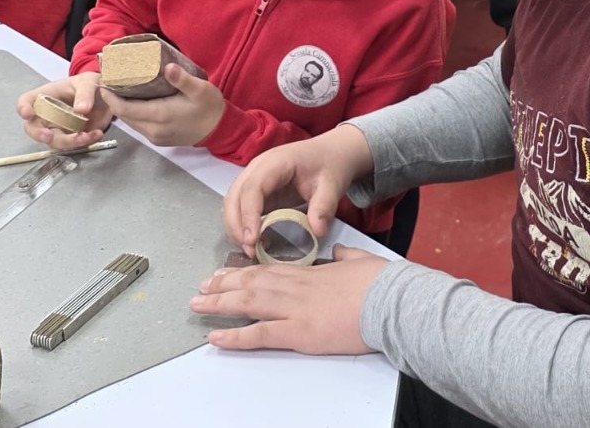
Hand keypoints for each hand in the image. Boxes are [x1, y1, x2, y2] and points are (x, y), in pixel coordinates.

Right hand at [16, 73, 113, 149]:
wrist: (107, 96)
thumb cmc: (90, 84)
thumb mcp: (88, 82)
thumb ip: (85, 93)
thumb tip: (81, 109)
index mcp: (46, 96)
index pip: (26, 101)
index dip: (23, 108)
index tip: (27, 113)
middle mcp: (48, 114)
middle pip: (33, 128)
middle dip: (39, 134)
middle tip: (49, 136)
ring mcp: (59, 128)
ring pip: (54, 141)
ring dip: (69, 142)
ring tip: (87, 135)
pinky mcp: (72, 137)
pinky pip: (73, 145)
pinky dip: (85, 142)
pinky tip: (96, 134)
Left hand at [99, 64, 224, 146]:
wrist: (220, 130)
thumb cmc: (210, 107)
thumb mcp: (200, 89)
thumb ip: (182, 79)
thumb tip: (168, 67)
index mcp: (160, 115)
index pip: (124, 108)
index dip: (110, 98)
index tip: (104, 83)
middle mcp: (154, 129)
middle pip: (124, 116)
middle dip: (113, 101)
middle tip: (110, 83)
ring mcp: (156, 137)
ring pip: (130, 122)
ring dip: (122, 108)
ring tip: (119, 91)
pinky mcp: (159, 140)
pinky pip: (139, 127)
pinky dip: (132, 115)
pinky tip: (134, 103)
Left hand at [191, 245, 387, 353]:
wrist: (391, 300)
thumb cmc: (381, 283)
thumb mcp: (361, 261)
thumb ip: (347, 256)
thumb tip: (342, 252)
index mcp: (309, 273)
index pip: (267, 269)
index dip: (243, 271)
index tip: (225, 273)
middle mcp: (295, 288)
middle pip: (250, 283)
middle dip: (222, 286)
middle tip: (202, 287)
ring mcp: (294, 310)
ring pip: (247, 304)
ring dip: (219, 305)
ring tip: (198, 305)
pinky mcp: (299, 332)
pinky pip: (259, 335)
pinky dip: (234, 337)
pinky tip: (216, 338)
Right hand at [222, 125, 372, 256]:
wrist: (331, 153)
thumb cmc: (329, 166)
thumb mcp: (332, 186)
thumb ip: (324, 207)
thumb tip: (317, 232)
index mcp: (275, 163)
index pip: (253, 188)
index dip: (249, 214)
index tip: (252, 239)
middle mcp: (257, 168)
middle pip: (234, 196)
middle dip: (236, 225)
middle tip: (250, 250)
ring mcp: (254, 178)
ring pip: (232, 202)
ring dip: (235, 227)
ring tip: (251, 249)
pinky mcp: (256, 190)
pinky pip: (240, 207)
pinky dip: (241, 225)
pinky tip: (255, 240)